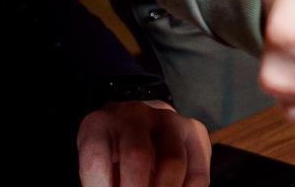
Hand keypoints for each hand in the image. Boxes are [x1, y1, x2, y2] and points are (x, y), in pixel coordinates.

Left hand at [77, 100, 210, 186]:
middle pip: (138, 156)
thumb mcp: (98, 169)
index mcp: (100, 125)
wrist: (141, 127)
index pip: (96, 161)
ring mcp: (168, 119)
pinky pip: (197, 172)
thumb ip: (104, 185)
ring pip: (173, 162)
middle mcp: (135, 115)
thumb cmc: (112, 157)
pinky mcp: (195, 131)